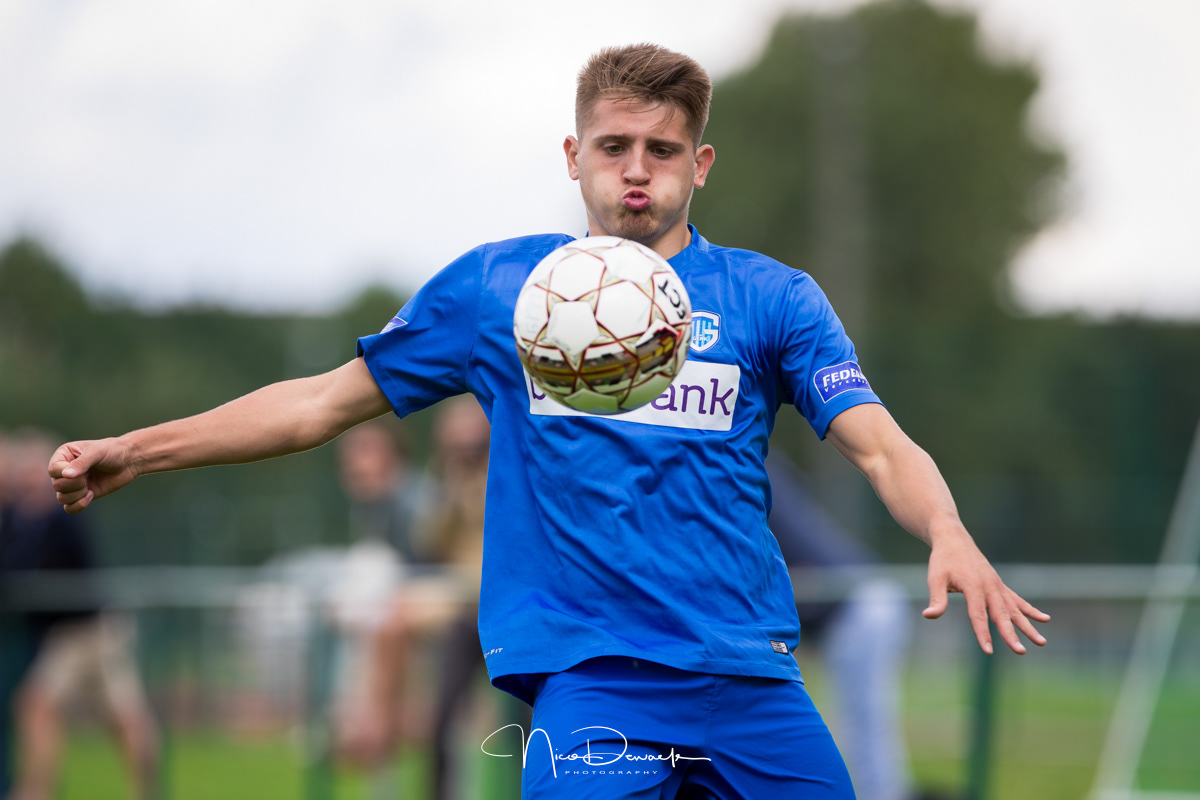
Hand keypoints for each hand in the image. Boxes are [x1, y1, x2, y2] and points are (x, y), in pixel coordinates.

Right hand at [47, 438, 138, 512]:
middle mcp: (64, 470)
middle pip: (57, 486)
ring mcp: (72, 484)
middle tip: (88, 477)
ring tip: (89, 486)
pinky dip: (79, 505)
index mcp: (63, 456)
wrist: (129, 461)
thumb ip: (81, 463)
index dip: (65, 474)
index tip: (83, 471)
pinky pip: (69, 508)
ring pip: (61, 498)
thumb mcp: (97, 453)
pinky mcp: (81, 495)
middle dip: (74, 484)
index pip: (53, 470)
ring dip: (77, 495)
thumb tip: (66, 475)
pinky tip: (91, 494)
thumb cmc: (113, 451)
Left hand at [922, 529, 1049, 654]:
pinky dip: (1029, 610)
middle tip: (1020, 652)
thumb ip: (936, 598)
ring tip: (1042, 642)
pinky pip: (1017, 599)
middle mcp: (989, 586)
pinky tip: (1044, 619)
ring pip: (1014, 609)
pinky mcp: (999, 584)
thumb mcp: (935, 578)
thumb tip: (928, 616)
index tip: (988, 651)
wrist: (954, 539)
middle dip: (1011, 634)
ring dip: (1028, 626)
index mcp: (973, 585)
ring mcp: (997, 585)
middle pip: (1001, 614)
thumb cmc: (942, 560)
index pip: (978, 615)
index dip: (983, 633)